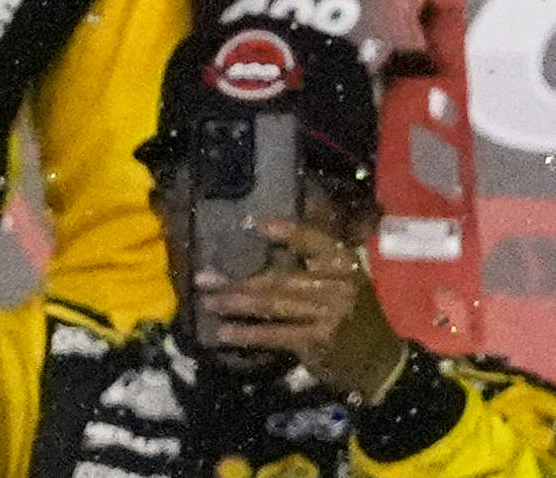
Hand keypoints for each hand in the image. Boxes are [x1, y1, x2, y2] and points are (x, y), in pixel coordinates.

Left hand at [197, 219, 405, 396]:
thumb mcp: (344, 281)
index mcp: (346, 265)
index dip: (292, 233)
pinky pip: (275, 334)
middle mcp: (339, 286)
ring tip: (207, 301)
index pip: (318, 241)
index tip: (260, 225)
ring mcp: (329, 314)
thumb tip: (265, 228)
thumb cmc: (355, 316)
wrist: (384, 363)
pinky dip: (247, 333)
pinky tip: (224, 332)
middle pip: (280, 278)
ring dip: (235, 303)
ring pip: (272, 304)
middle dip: (238, 280)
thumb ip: (312, 260)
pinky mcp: (318, 341)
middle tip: (204, 279)